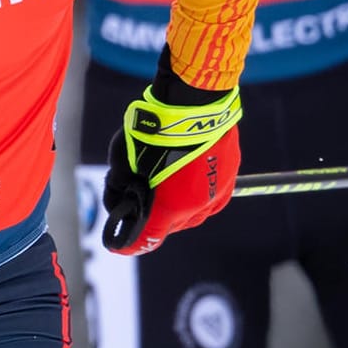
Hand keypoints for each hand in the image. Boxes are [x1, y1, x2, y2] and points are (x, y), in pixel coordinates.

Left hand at [102, 85, 240, 254]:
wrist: (194, 102)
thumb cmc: (154, 129)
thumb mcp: (123, 159)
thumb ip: (119, 185)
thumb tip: (119, 198)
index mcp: (170, 207)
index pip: (148, 238)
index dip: (131, 243)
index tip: (120, 245)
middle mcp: (196, 208)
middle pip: (169, 226)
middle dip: (154, 217)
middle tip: (140, 198)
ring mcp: (216, 195)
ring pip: (191, 215)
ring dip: (176, 207)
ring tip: (164, 185)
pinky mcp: (229, 180)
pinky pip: (209, 200)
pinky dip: (194, 195)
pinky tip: (184, 180)